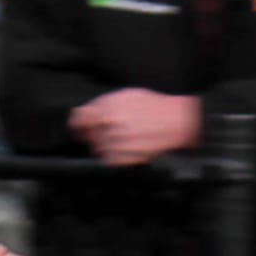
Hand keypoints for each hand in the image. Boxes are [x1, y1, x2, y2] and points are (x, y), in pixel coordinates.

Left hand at [69, 89, 201, 166]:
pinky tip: (130, 148)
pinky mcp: (123, 157)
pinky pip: (110, 160)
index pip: (79, 119)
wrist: (177, 121)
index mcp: (106, 108)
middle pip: (90, 136)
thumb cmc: (155, 106)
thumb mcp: (126, 95)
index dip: (78, 124)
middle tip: (115, 132)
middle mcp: (107, 124)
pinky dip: (116, 156)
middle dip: (98, 134)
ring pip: (99, 149)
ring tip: (127, 139)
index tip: (80, 128)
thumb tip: (83, 114)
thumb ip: (103, 104)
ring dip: (108, 146)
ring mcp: (115, 142)